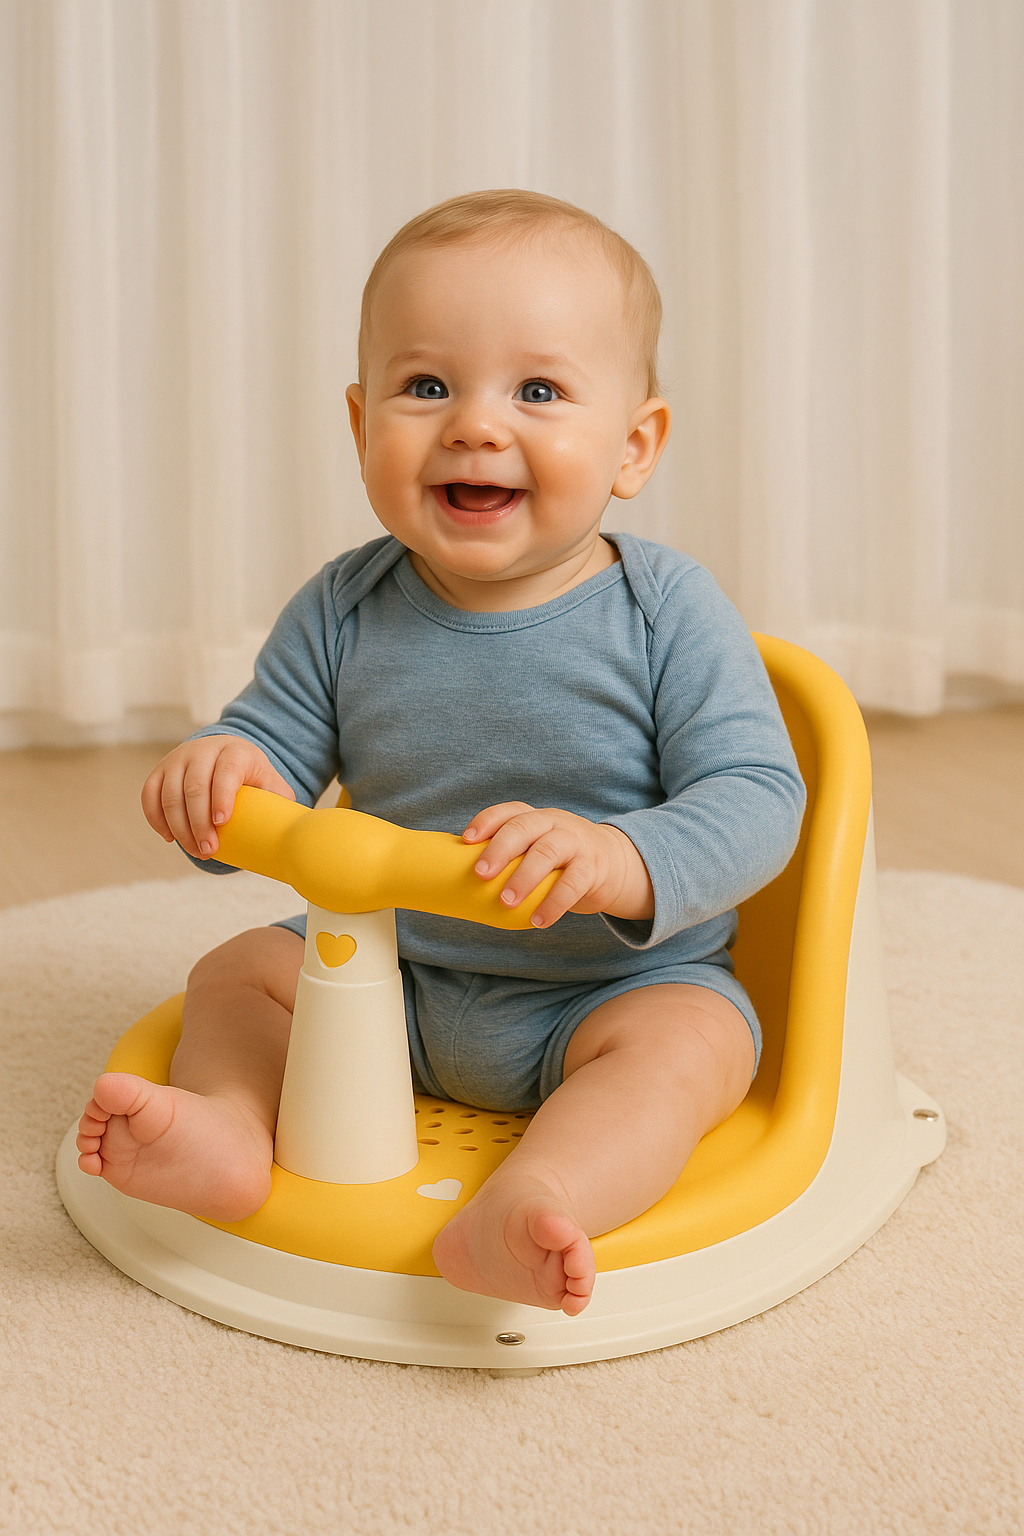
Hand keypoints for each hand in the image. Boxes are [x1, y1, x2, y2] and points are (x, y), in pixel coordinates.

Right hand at [142, 736, 295, 859]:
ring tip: (196, 850)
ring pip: (169, 794)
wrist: (225, 754)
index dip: (222, 797)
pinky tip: (170, 838)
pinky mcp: (160, 771)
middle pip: (194, 787)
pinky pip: (149, 796)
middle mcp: (202, 751)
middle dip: (199, 823)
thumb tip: (294, 833)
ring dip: (179, 827)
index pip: (226, 772)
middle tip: (209, 851)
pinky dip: (156, 819)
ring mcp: (177, 760)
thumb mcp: (270, 782)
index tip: (222, 823)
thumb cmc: (251, 776)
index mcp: (235, 752)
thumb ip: (280, 801)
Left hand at [463, 802, 653, 928]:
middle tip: (481, 874)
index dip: (487, 821)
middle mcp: (555, 824)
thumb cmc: (561, 861)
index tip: (467, 840)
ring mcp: (576, 842)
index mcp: (536, 818)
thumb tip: (462, 883)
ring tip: (507, 902)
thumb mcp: (538, 849)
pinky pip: (573, 883)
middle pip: (525, 827)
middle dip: (501, 848)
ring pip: (548, 851)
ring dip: (524, 877)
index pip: (510, 811)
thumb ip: (513, 859)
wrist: (614, 864)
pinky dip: (554, 902)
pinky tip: (539, 920)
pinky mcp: (593, 867)